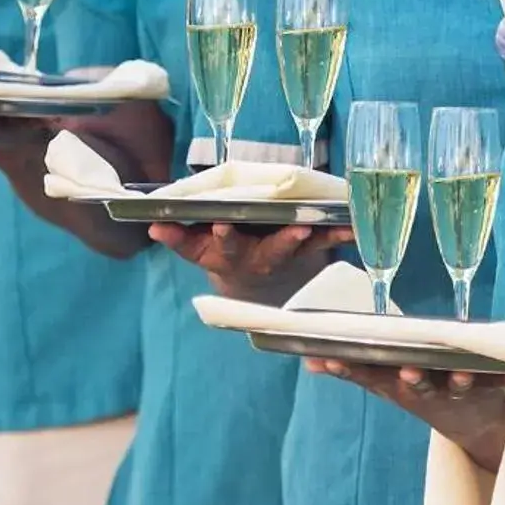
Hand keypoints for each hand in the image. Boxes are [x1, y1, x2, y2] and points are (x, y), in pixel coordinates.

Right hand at [150, 222, 355, 304]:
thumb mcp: (197, 248)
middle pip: (257, 252)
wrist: (254, 281)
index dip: (212, 237)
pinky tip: (352, 227)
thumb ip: (178, 235)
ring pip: (293, 248)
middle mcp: (254, 260)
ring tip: (310, 228)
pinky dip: (337, 234)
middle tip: (274, 229)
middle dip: (266, 241)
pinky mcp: (305, 251)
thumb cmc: (222, 251)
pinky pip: (322, 241)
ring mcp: (281, 257)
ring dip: (303, 238)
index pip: (212, 247)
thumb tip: (152, 222)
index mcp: (224, 255)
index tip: (217, 225)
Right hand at [305, 359, 504, 471]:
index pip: (371, 376)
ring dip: (458, 382)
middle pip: (416, 385)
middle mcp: (425, 390)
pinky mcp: (484, 389)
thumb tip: (307, 360)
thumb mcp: (384, 384)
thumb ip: (351, 369)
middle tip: (407, 373)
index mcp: (397, 385)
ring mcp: (455, 392)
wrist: (472, 424)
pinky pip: (496, 384)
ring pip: (455, 386)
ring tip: (462, 376)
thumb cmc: (420, 390)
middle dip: (412, 379)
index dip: (352, 369)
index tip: (333, 361)